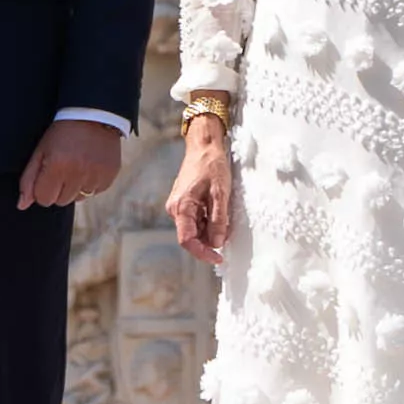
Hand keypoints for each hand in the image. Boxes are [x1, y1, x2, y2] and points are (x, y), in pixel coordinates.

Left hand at [16, 120, 127, 212]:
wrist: (94, 115)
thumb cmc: (62, 133)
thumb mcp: (41, 151)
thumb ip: (29, 179)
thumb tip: (22, 205)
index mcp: (57, 165)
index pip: (43, 199)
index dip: (43, 188)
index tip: (47, 173)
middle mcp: (78, 173)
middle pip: (60, 201)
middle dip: (58, 188)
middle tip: (63, 167)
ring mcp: (96, 176)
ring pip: (78, 198)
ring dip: (75, 187)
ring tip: (77, 165)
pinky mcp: (109, 176)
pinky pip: (95, 192)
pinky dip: (90, 183)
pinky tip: (89, 165)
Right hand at [167, 124, 239, 265]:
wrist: (204, 145)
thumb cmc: (212, 165)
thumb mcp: (221, 193)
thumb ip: (219, 220)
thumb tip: (218, 243)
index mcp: (181, 207)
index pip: (187, 240)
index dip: (203, 252)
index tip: (219, 258)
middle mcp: (175, 209)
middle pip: (191, 236)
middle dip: (208, 241)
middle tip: (227, 238)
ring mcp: (179, 205)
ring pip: (194, 228)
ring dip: (209, 231)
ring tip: (226, 222)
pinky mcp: (184, 202)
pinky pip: (195, 219)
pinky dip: (208, 222)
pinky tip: (219, 215)